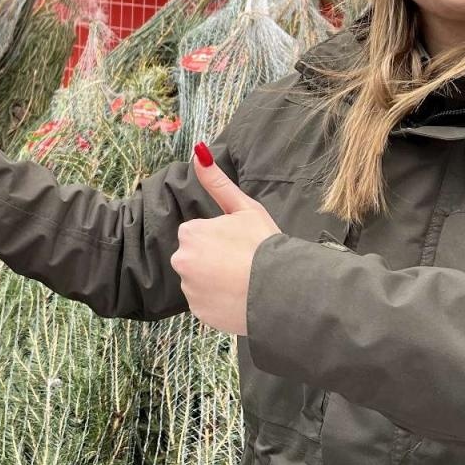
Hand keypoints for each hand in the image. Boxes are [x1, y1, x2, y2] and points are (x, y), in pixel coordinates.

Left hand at [170, 144, 280, 336]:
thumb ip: (217, 182)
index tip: (240, 244)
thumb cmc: (264, 245)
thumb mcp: (244, 208)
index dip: (221, 238)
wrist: (282, 289)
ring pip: (200, 281)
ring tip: (243, 282)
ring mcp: (190, 290)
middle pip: (196, 257)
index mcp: (190, 233)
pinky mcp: (199, 313)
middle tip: (243, 263)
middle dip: (214, 260)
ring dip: (215, 282)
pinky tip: (239, 298)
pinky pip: (206, 304)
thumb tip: (198, 151)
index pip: (199, 234)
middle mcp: (182, 261)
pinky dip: (218, 302)